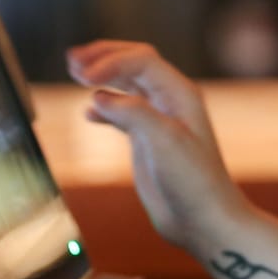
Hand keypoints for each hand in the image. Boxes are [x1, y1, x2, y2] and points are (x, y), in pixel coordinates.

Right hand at [67, 40, 243, 254]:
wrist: (204, 220)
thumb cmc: (194, 183)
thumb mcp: (165, 141)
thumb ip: (133, 113)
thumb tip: (99, 98)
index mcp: (180, 95)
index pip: (141, 61)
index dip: (110, 62)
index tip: (83, 77)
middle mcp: (170, 102)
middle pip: (133, 64)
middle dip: (103, 58)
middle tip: (73, 60)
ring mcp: (158, 121)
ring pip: (126, 86)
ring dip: (101, 77)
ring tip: (74, 73)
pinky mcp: (148, 142)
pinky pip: (122, 113)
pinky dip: (103, 107)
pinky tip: (88, 113)